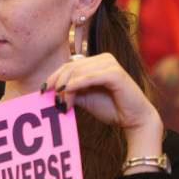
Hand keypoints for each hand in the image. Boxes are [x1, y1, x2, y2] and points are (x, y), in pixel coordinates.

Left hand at [44, 53, 162, 158]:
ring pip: (79, 71)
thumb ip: (71, 91)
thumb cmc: (112, 108)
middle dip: (59, 82)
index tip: (44, 90)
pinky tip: (67, 90)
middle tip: (53, 99)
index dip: (55, 76)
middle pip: (72, 66)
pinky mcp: (115, 74)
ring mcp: (110, 65)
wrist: (134, 119)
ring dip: (66, 86)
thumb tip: (52, 91)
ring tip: (62, 102)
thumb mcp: (86, 99)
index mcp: (97, 62)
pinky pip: (91, 77)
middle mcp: (104, 59)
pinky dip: (78, 83)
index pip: (70, 65)